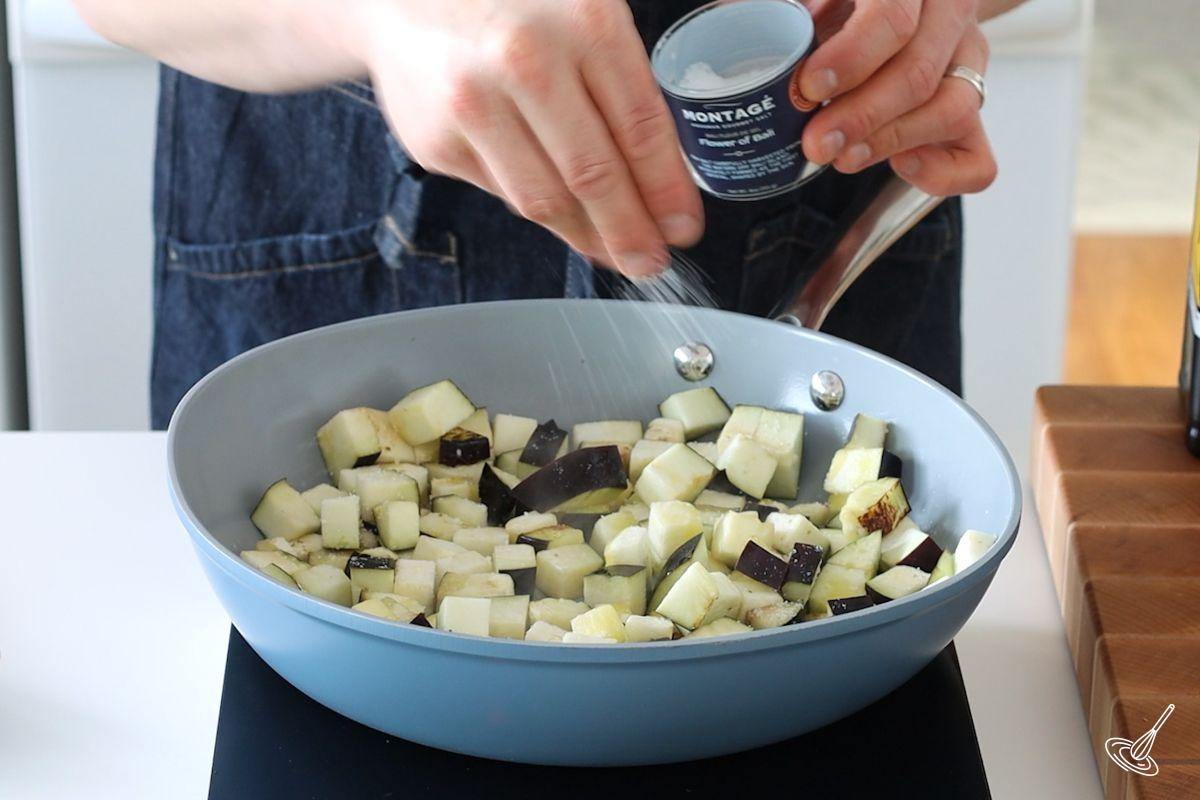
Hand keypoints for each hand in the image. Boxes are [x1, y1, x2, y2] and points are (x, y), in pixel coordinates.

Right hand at [356, 0, 702, 276]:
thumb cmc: (509, 5)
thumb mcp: (580, 12)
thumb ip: (623, 79)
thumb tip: (662, 178)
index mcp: (582, 22)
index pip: (641, 128)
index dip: (667, 191)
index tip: (683, 228)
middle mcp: (526, 62)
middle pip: (594, 176)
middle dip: (631, 233)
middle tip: (651, 262)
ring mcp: (474, 105)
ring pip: (546, 201)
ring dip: (587, 237)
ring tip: (613, 251)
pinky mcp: (437, 142)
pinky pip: (505, 195)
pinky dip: (539, 209)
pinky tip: (561, 213)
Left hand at [798, 0, 996, 195]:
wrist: (901, 3)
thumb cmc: (845, 2)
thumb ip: (795, 14)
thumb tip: (752, 35)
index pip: (894, 17)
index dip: (852, 58)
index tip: (808, 88)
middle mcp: (950, 17)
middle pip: (919, 73)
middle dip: (861, 117)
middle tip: (815, 144)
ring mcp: (968, 64)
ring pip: (954, 111)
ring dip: (890, 143)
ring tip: (841, 158)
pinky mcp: (971, 112)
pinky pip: (977, 162)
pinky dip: (939, 174)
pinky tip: (899, 166)